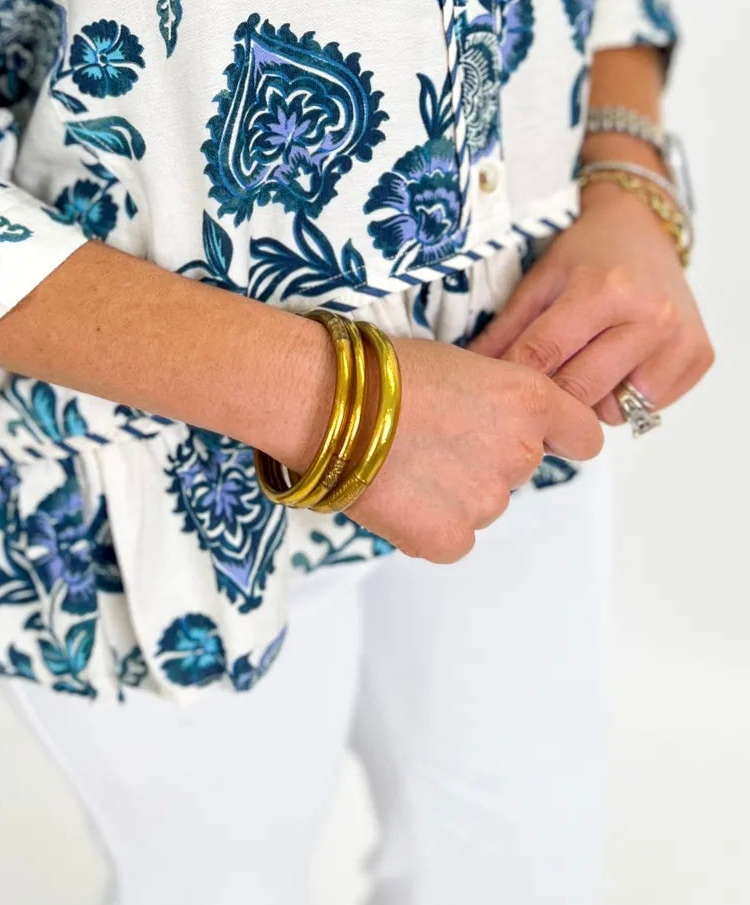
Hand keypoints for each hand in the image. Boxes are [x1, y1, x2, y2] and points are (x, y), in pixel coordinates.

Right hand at [345, 337, 603, 562]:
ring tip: (403, 459)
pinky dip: (429, 521)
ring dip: (455, 489)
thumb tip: (503, 421)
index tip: (533, 435)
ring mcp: (486, 501)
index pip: (581, 435)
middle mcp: (519, 453)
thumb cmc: (380, 371)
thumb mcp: (460, 365)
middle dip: (486, 456)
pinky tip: (396, 491)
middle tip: (434, 437)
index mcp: (527, 401)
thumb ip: (498, 400)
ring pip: (483, 502)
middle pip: (520, 467)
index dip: (558, 435)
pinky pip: (453, 536)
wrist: (323, 402)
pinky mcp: (448, 539)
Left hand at [467, 179, 713, 424]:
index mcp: (602, 290)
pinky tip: (619, 366)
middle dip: (553, 398)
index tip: (498, 395)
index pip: (546, 354)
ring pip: (617, 408)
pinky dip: (628, 397)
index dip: (516, 380)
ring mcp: (679, 339)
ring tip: (586, 368)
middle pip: (582, 390)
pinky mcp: (698, 357)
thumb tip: (471, 372)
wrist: (644, 230)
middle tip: (538, 394)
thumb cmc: (588, 254)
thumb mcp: (540, 280)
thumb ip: (506, 329)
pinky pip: (650, 406)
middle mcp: (648, 316)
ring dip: (594, 400)